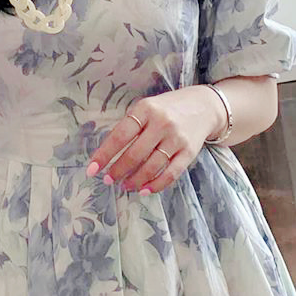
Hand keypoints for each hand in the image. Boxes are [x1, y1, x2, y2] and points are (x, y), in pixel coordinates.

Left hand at [85, 87, 226, 195]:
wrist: (204, 106)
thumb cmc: (167, 109)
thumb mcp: (147, 108)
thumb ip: (130, 126)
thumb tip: (108, 154)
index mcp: (145, 109)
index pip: (120, 135)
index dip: (104, 154)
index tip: (92, 169)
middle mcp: (162, 123)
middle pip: (134, 154)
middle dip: (118, 170)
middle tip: (108, 180)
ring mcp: (177, 138)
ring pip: (151, 166)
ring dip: (134, 180)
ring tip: (124, 185)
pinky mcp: (189, 152)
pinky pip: (171, 173)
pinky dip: (156, 185)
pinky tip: (144, 190)